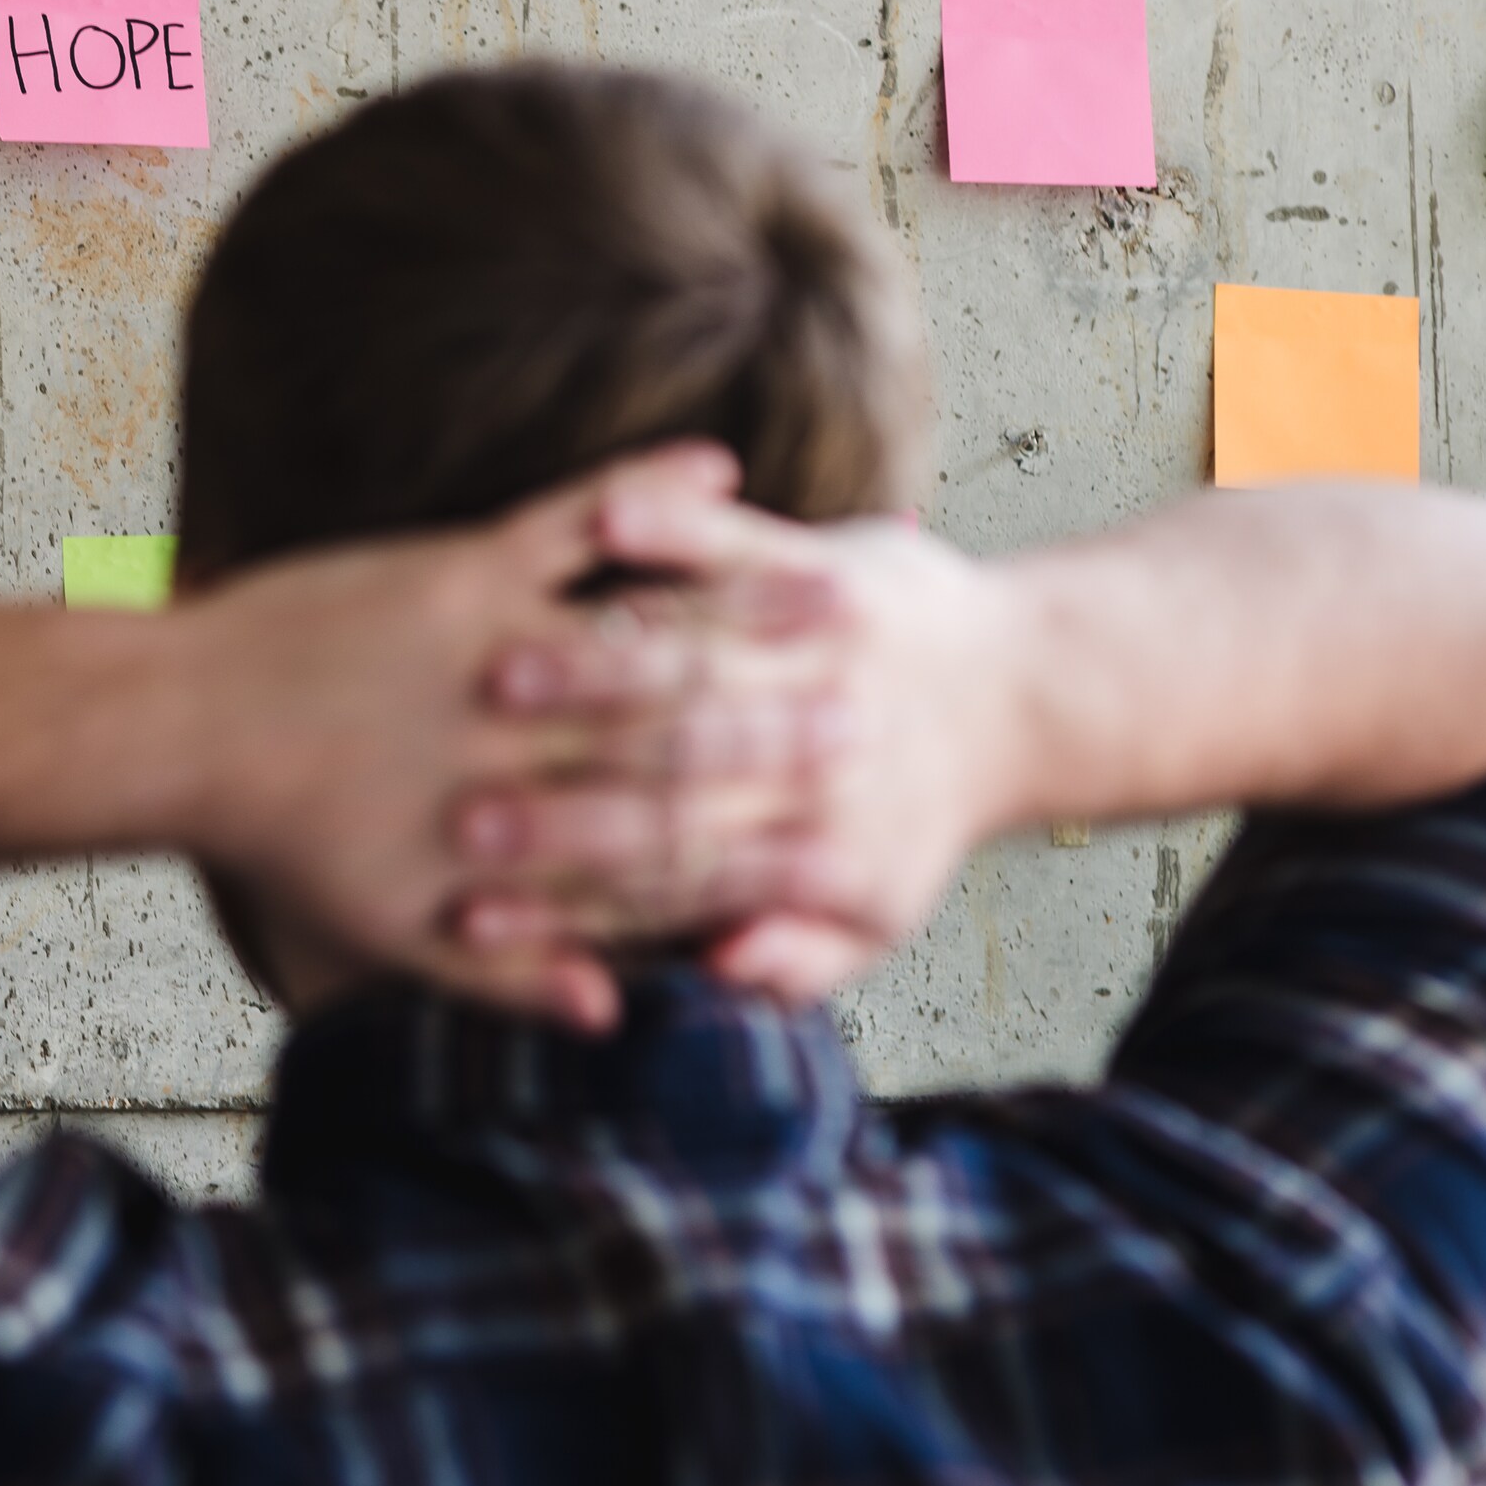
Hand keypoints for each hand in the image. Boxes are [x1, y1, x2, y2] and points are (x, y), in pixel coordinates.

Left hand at [168, 444, 862, 1028]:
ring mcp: (502, 653)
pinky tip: (720, 467)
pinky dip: (651, 493)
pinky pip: (581, 522)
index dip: (767, 835)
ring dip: (754, 604)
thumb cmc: (276, 839)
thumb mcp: (390, 933)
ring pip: (655, 632)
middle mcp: (531, 751)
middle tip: (885, 702)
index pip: (673, 849)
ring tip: (841, 584)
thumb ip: (505, 974)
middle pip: (693, 738)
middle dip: (793, 718)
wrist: (178, 729)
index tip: (848, 823)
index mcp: (521, 839)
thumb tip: (609, 1012)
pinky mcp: (461, 571)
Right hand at [446, 490, 1027, 1010]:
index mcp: (826, 844)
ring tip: (498, 677)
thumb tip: (715, 969)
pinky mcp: (821, 566)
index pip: (676, 879)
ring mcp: (822, 649)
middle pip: (674, 775)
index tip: (469, 915)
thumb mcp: (873, 916)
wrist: (1026, 692)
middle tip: (459, 815)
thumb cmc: (916, 815)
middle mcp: (822, 745)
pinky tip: (606, 516)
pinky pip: (738, 542)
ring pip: (694, 658)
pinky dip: (675, 521)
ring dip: (592, 664)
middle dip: (562, 799)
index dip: (568, 903)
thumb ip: (791, 956)